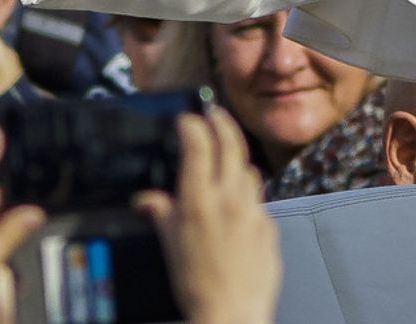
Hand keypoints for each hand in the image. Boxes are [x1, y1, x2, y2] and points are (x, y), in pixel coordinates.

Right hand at [134, 109, 278, 323]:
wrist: (232, 311)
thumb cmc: (195, 284)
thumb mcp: (169, 246)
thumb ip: (161, 214)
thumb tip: (147, 199)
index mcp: (198, 202)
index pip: (199, 146)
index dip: (193, 125)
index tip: (187, 119)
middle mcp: (228, 199)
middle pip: (230, 145)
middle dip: (222, 122)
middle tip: (215, 112)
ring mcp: (253, 208)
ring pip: (248, 169)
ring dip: (236, 157)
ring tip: (226, 152)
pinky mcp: (268, 222)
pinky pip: (257, 198)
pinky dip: (246, 193)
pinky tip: (237, 200)